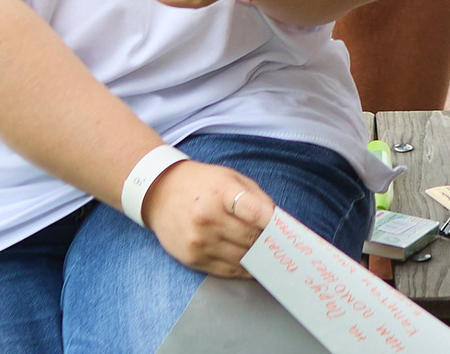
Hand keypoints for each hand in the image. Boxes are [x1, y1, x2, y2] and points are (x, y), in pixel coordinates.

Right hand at [142, 160, 274, 276]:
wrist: (160, 193)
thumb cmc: (203, 184)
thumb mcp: (232, 178)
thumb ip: (257, 199)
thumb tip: (278, 224)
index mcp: (221, 192)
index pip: (255, 212)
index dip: (275, 225)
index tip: (289, 234)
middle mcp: (207, 217)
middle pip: (251, 239)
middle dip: (270, 244)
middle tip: (285, 249)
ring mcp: (198, 240)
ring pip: (241, 258)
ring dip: (259, 259)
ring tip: (272, 258)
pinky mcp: (192, 258)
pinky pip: (226, 270)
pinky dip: (243, 270)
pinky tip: (254, 266)